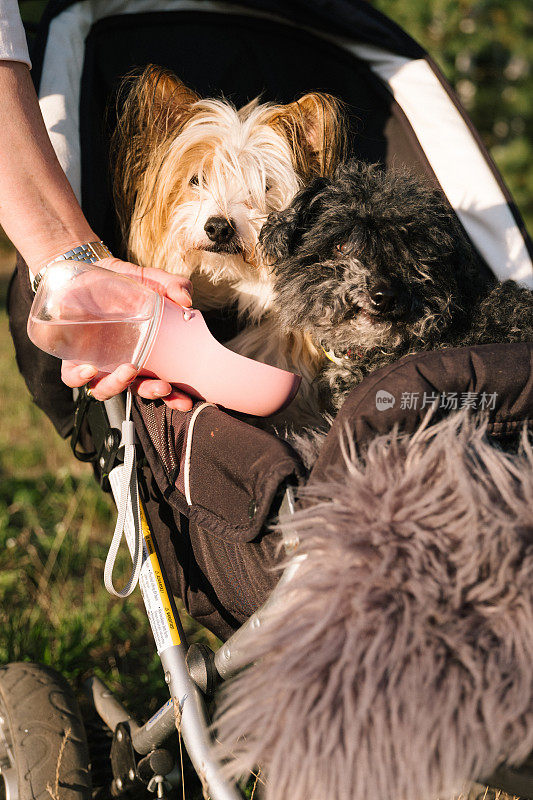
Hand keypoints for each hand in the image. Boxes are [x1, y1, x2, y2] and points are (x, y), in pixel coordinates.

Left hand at [61, 258, 194, 410]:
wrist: (88, 270)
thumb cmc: (123, 282)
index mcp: (143, 353)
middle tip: (164, 387)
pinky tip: (89, 369)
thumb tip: (186, 300)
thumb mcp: (152, 280)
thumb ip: (173, 285)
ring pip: (105, 389)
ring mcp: (96, 362)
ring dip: (118, 386)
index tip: (187, 399)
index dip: (173, 396)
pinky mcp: (71, 356)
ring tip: (129, 370)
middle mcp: (120, 363)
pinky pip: (72, 378)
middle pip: (136, 390)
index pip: (159, 381)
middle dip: (151, 393)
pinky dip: (80, 378)